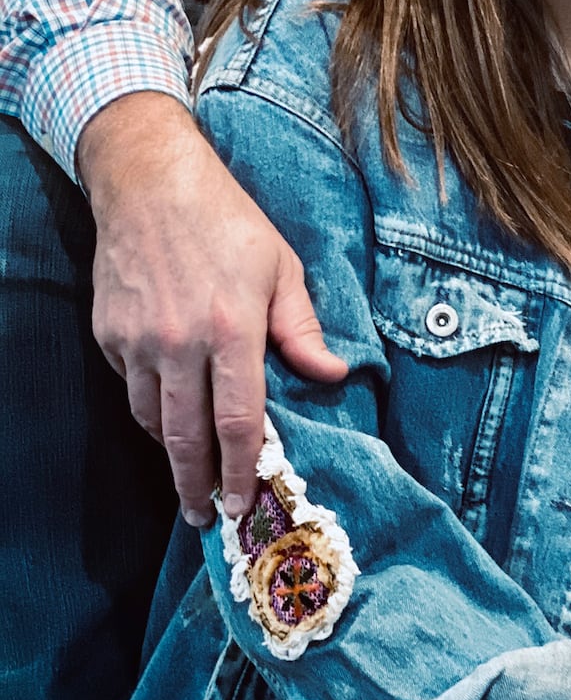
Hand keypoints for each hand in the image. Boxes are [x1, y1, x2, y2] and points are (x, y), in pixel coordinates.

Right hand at [78, 91, 345, 525]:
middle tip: (208, 516)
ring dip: (171, 451)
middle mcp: (181, 343)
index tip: (242, 502)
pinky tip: (168, 412)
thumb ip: (302, 330)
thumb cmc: (228, 222)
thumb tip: (332, 374)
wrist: (151, 183)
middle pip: (186, 438)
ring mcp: (138, 342)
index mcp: (233, 330)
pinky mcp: (110, 335)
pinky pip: (132, 388)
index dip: (242, 470)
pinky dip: (150, 407)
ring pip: (152, 419)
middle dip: (198, 484)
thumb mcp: (283, 268)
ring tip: (189, 473)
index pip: (238, 422)